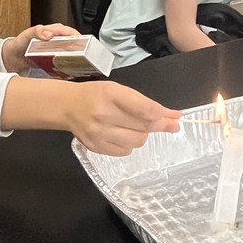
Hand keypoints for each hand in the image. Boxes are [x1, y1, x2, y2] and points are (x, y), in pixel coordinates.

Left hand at [2, 22, 78, 73]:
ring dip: (76, 59)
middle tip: (85, 58)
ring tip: (80, 66)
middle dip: (81, 50)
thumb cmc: (21, 42)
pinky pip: (64, 62)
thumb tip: (48, 34)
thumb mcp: (28, 34)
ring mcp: (57, 49)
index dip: (79, 38)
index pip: (71, 32)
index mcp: (55, 30)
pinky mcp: (54, 59)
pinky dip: (67, 66)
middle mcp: (58, 39)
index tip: (83, 45)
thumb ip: (37, 31)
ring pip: (71, 53)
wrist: (14, 56)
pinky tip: (69, 72)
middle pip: (74, 43)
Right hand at [63, 81, 180, 156]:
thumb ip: (145, 103)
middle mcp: (103, 114)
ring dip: (143, 135)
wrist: (68, 106)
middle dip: (160, 125)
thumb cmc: (96, 95)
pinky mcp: (96, 147)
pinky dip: (129, 144)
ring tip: (135, 127)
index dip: (163, 115)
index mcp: (111, 94)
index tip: (175, 116)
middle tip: (168, 124)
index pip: (146, 109)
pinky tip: (122, 134)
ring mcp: (98, 133)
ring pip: (137, 141)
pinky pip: (125, 151)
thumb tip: (174, 116)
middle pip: (144, 127)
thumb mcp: (118, 90)